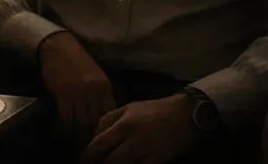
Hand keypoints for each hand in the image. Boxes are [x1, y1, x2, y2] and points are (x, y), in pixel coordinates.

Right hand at [37, 31, 116, 145]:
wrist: (57, 46)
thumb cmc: (75, 61)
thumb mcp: (94, 77)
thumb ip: (99, 95)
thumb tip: (102, 117)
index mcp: (105, 87)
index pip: (109, 115)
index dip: (104, 130)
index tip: (99, 140)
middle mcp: (94, 91)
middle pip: (96, 121)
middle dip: (91, 137)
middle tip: (86, 147)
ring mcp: (78, 92)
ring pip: (82, 122)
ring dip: (77, 136)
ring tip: (73, 145)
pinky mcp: (62, 93)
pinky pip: (66, 117)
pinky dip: (64, 128)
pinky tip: (60, 132)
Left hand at [80, 94, 197, 163]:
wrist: (187, 113)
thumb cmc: (154, 110)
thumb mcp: (128, 108)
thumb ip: (109, 119)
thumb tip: (93, 135)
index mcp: (123, 124)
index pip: (98, 144)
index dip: (87, 156)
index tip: (80, 161)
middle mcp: (133, 138)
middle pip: (108, 159)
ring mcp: (147, 151)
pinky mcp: (159, 160)